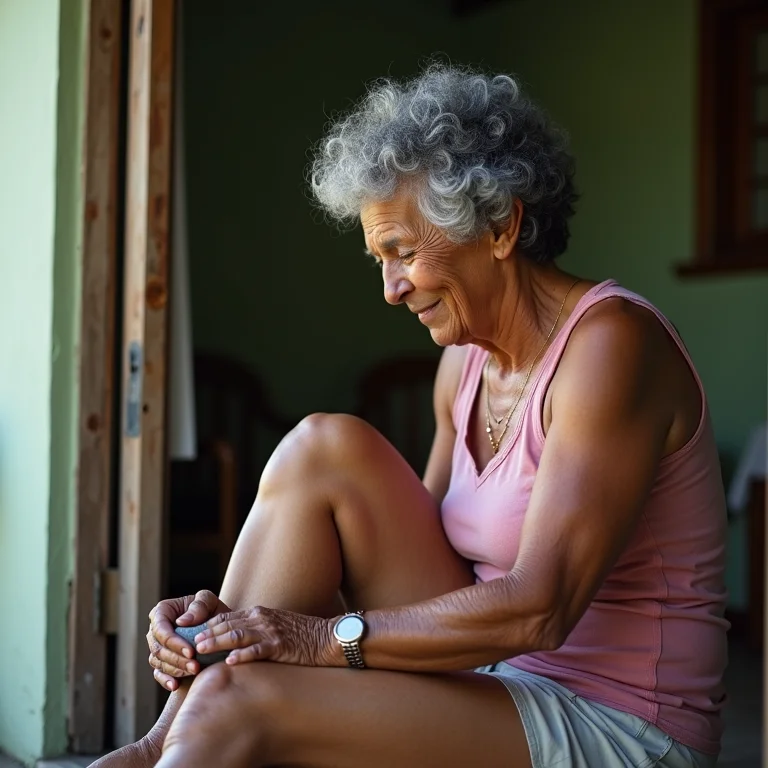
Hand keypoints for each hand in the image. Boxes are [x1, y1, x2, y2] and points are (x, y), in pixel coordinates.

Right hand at [147, 589, 230, 690]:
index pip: (160, 629)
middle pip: (159, 648)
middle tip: (195, 666)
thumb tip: (180, 622)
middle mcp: (156, 630)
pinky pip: (159, 674)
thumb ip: (199, 605)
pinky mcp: (162, 663)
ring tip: (194, 671)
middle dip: (177, 659)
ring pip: (159, 662)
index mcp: (163, 612)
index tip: (191, 651)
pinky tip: (175, 685)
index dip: (173, 642)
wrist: (218, 628)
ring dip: (176, 669)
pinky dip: (166, 680)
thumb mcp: (210, 601)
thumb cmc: (212, 610)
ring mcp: (158, 648)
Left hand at [193, 606, 338, 666]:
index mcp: (258, 613)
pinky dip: (243, 655)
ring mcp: (270, 631)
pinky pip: (258, 650)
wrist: (326, 637)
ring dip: (217, 642)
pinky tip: (231, 662)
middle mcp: (261, 618)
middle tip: (186, 643)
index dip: (204, 625)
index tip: (187, 634)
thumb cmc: (300, 636)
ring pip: (237, 635)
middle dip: (205, 633)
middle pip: (226, 624)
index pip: (224, 617)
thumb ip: (253, 630)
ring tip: (200, 649)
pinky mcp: (281, 645)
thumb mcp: (274, 626)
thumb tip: (230, 642)